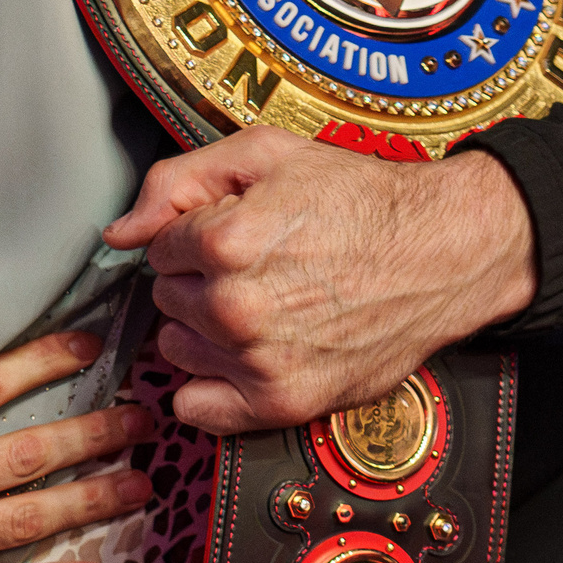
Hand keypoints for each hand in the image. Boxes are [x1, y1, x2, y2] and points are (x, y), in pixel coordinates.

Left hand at [101, 128, 536, 434]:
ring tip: (262, 306)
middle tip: (256, 266)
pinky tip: (244, 356)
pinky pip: (197, 408)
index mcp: (225, 242)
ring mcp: (259, 361)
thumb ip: (175, 182)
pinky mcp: (284, 402)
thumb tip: (119, 232)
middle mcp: (237, 308)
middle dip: (198, 279)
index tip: (231, 232)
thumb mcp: (265, 155)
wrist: (444, 252)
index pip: (156, 248)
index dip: (191, 236)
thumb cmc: (362, 201)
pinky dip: (210, 386)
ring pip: (178, 347)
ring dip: (204, 330)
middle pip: (166, 297)